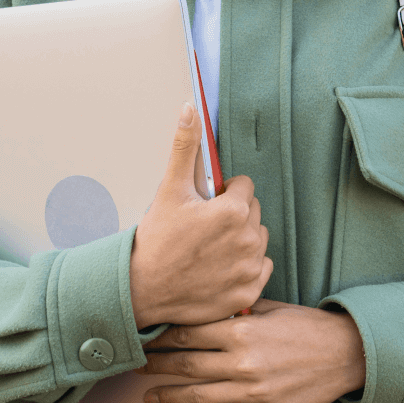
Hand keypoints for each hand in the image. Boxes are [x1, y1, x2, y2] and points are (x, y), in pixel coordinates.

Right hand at [128, 102, 273, 328]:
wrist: (142, 289)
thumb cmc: (156, 238)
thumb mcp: (170, 189)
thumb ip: (185, 146)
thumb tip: (190, 109)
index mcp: (233, 211)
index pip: (244, 186)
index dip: (224, 192)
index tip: (205, 204)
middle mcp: (248, 239)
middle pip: (253, 212)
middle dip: (234, 214)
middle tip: (204, 227)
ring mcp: (249, 269)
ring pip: (258, 239)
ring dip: (241, 239)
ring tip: (210, 248)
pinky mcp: (248, 293)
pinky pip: (261, 268)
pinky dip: (245, 268)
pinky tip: (220, 269)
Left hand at [139, 298, 366, 402]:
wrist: (344, 355)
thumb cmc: (306, 327)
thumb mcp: (269, 308)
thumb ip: (234, 312)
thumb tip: (201, 310)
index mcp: (242, 330)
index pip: (187, 333)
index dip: (161, 337)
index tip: (144, 336)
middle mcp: (242, 363)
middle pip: (185, 365)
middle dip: (156, 365)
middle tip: (135, 364)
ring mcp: (251, 392)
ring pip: (196, 396)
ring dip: (166, 395)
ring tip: (147, 394)